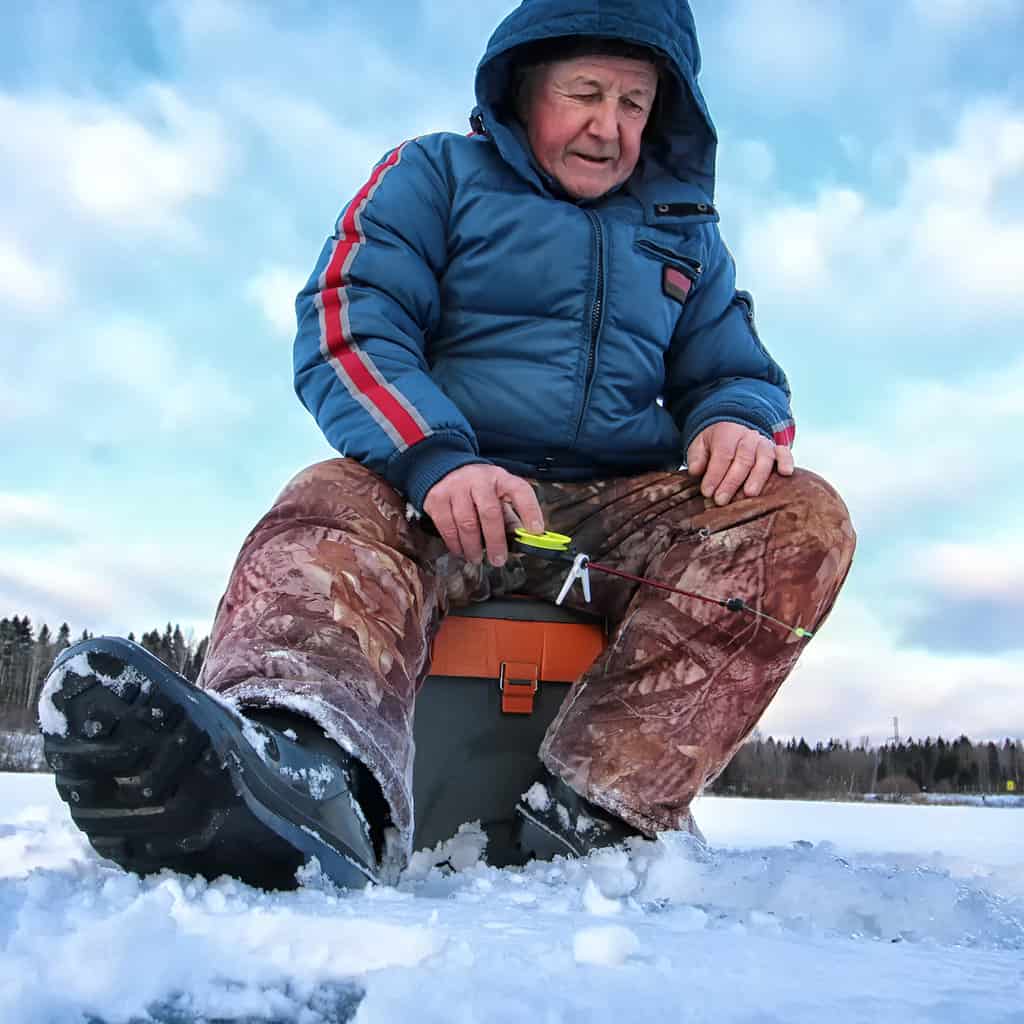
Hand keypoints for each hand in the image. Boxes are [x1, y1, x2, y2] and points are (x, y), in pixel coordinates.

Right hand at [423, 465, 543, 566]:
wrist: (444, 469)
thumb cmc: (478, 487)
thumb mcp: (497, 494)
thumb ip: (510, 516)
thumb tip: (523, 541)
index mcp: (500, 478)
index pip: (520, 491)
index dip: (530, 511)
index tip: (536, 531)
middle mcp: (479, 480)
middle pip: (490, 513)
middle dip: (496, 541)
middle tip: (498, 559)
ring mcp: (456, 488)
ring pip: (467, 523)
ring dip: (473, 546)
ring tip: (477, 558)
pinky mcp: (437, 498)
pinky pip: (447, 527)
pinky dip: (455, 544)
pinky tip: (461, 550)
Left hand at [686, 422, 793, 505]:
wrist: (734, 429)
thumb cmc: (715, 443)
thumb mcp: (700, 445)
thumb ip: (697, 457)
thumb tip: (695, 470)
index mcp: (728, 433)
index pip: (722, 454)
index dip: (715, 474)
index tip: (707, 492)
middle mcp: (748, 437)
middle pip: (743, 459)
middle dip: (732, 481)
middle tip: (722, 500)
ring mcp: (764, 443)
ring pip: (764, 458)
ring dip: (757, 477)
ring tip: (749, 494)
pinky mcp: (777, 450)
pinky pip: (784, 453)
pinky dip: (786, 462)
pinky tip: (786, 473)